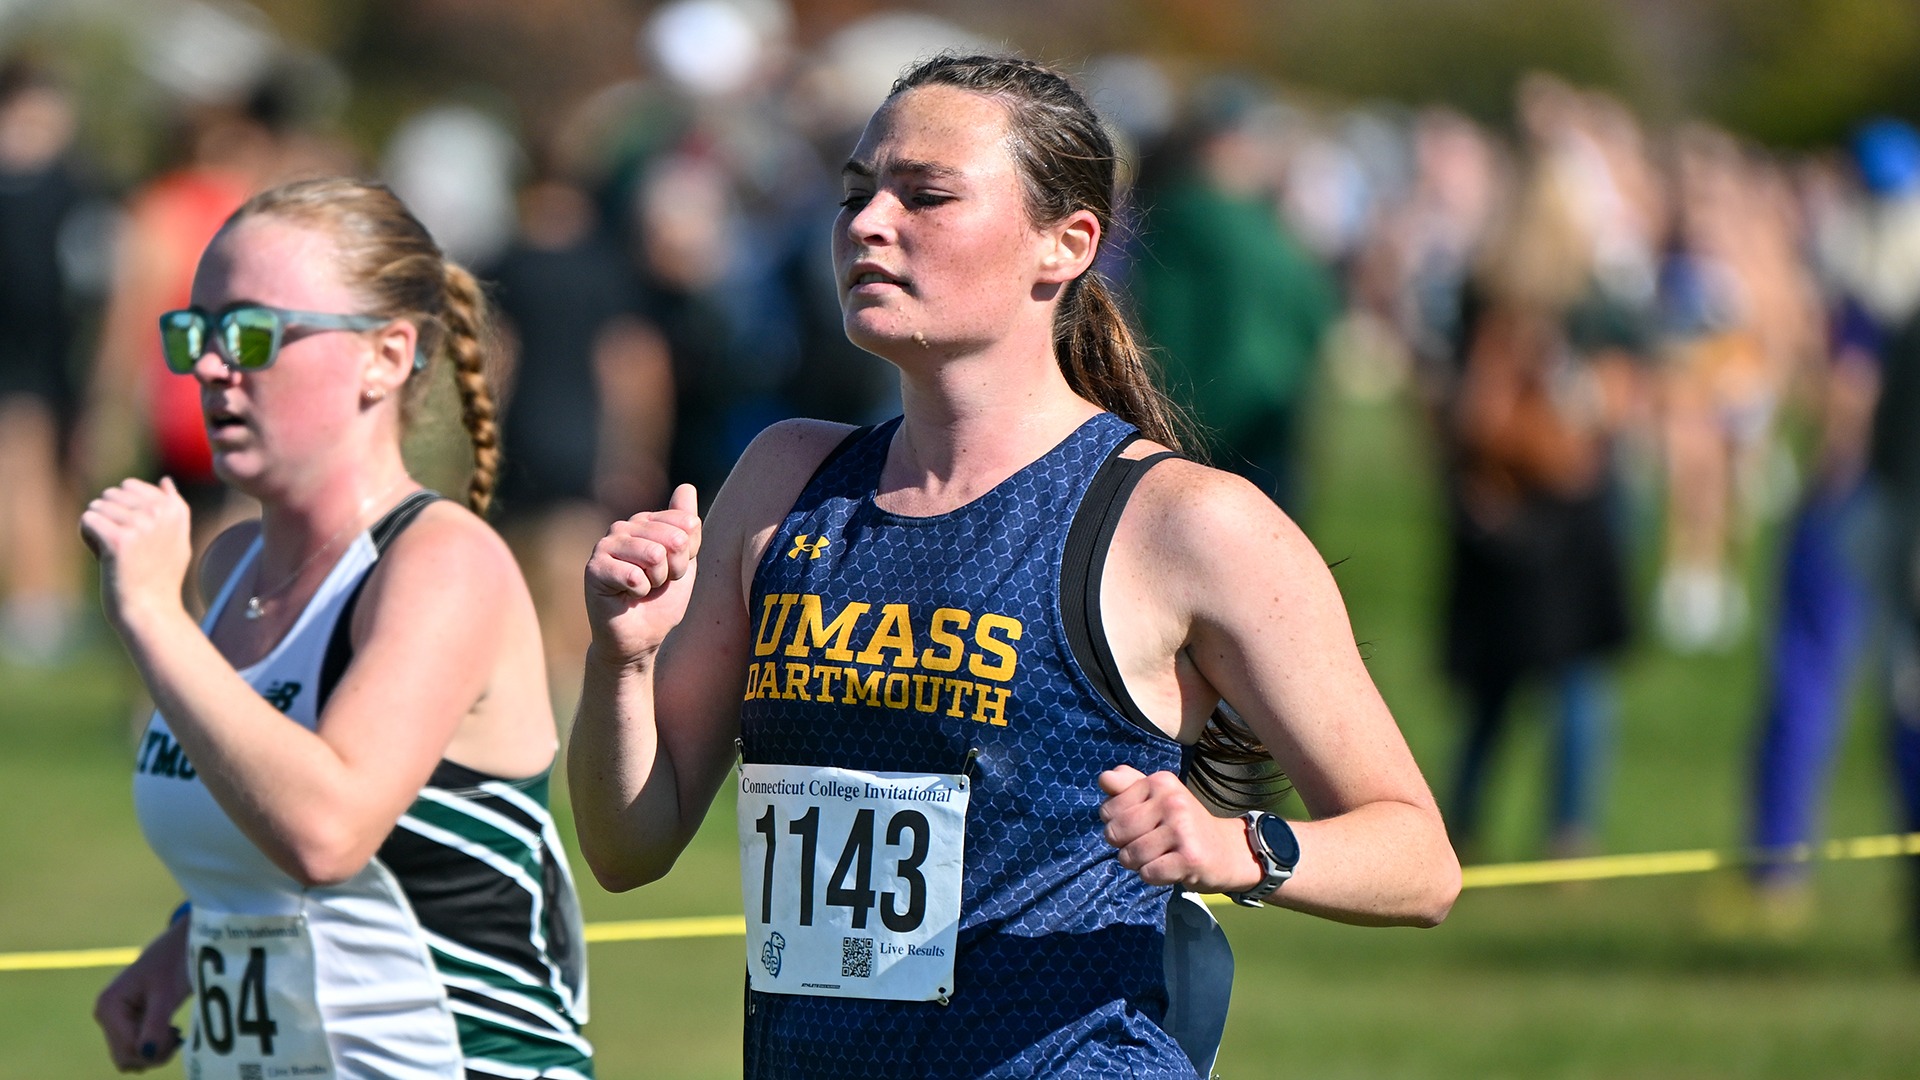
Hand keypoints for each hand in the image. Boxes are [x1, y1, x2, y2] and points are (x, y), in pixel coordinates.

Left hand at [80, 477, 192, 633]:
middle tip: (124, 547)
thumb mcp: (176, 538)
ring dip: (98, 529)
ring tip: (115, 554)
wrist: (151, 610)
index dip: (124, 510)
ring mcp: (141, 524)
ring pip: (97, 507)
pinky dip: (87, 537)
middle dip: (109, 517)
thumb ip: (173, 508)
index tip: (137, 535)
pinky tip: (103, 556)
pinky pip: (87, 520)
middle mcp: (160, 513)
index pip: (129, 486)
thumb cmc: (161, 577)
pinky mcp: (119, 539)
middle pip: (111, 494)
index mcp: (175, 509)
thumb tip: (166, 480)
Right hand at [95, 920, 189, 1071]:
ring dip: (154, 1051)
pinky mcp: (126, 1020)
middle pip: (125, 1056)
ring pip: (130, 1054)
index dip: (153, 1052)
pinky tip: (169, 1029)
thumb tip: (146, 1055)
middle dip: (152, 1054)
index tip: (178, 1038)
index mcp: (109, 1005)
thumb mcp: (168, 994)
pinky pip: (136, 1046)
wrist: (183, 943)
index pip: (126, 1049)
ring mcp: (114, 1018)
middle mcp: (105, 1013)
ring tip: (174, 1031)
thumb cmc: (176, 962)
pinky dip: (154, 1044)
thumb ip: (155, 1025)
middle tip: (177, 1037)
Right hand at [585, 483, 701, 666]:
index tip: (673, 571)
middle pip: (673, 539)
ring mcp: (606, 545)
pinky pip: (634, 575)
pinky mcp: (594, 568)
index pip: (687, 524)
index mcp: (646, 522)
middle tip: (656, 584)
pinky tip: (626, 596)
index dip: (687, 555)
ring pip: (654, 555)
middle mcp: (623, 527)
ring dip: (656, 581)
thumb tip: (686, 486)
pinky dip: (638, 592)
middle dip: (673, 570)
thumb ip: (687, 526)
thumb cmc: (660, 601)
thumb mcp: (684, 561)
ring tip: (642, 589)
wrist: (639, 638)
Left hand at [1097, 765, 1262, 893]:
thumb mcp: (1158, 796)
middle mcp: (1172, 801)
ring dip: (1137, 864)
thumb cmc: (1182, 823)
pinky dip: (1152, 876)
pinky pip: (1148, 873)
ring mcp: (1183, 829)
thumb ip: (1128, 784)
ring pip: (1129, 856)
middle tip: (1146, 844)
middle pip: (1115, 832)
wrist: (1226, 851)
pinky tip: (1168, 868)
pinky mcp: (1190, 858)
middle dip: (1122, 846)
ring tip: (1158, 856)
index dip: (1114, 824)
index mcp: (1160, 782)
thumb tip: (1105, 778)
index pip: (1107, 809)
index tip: (1137, 826)